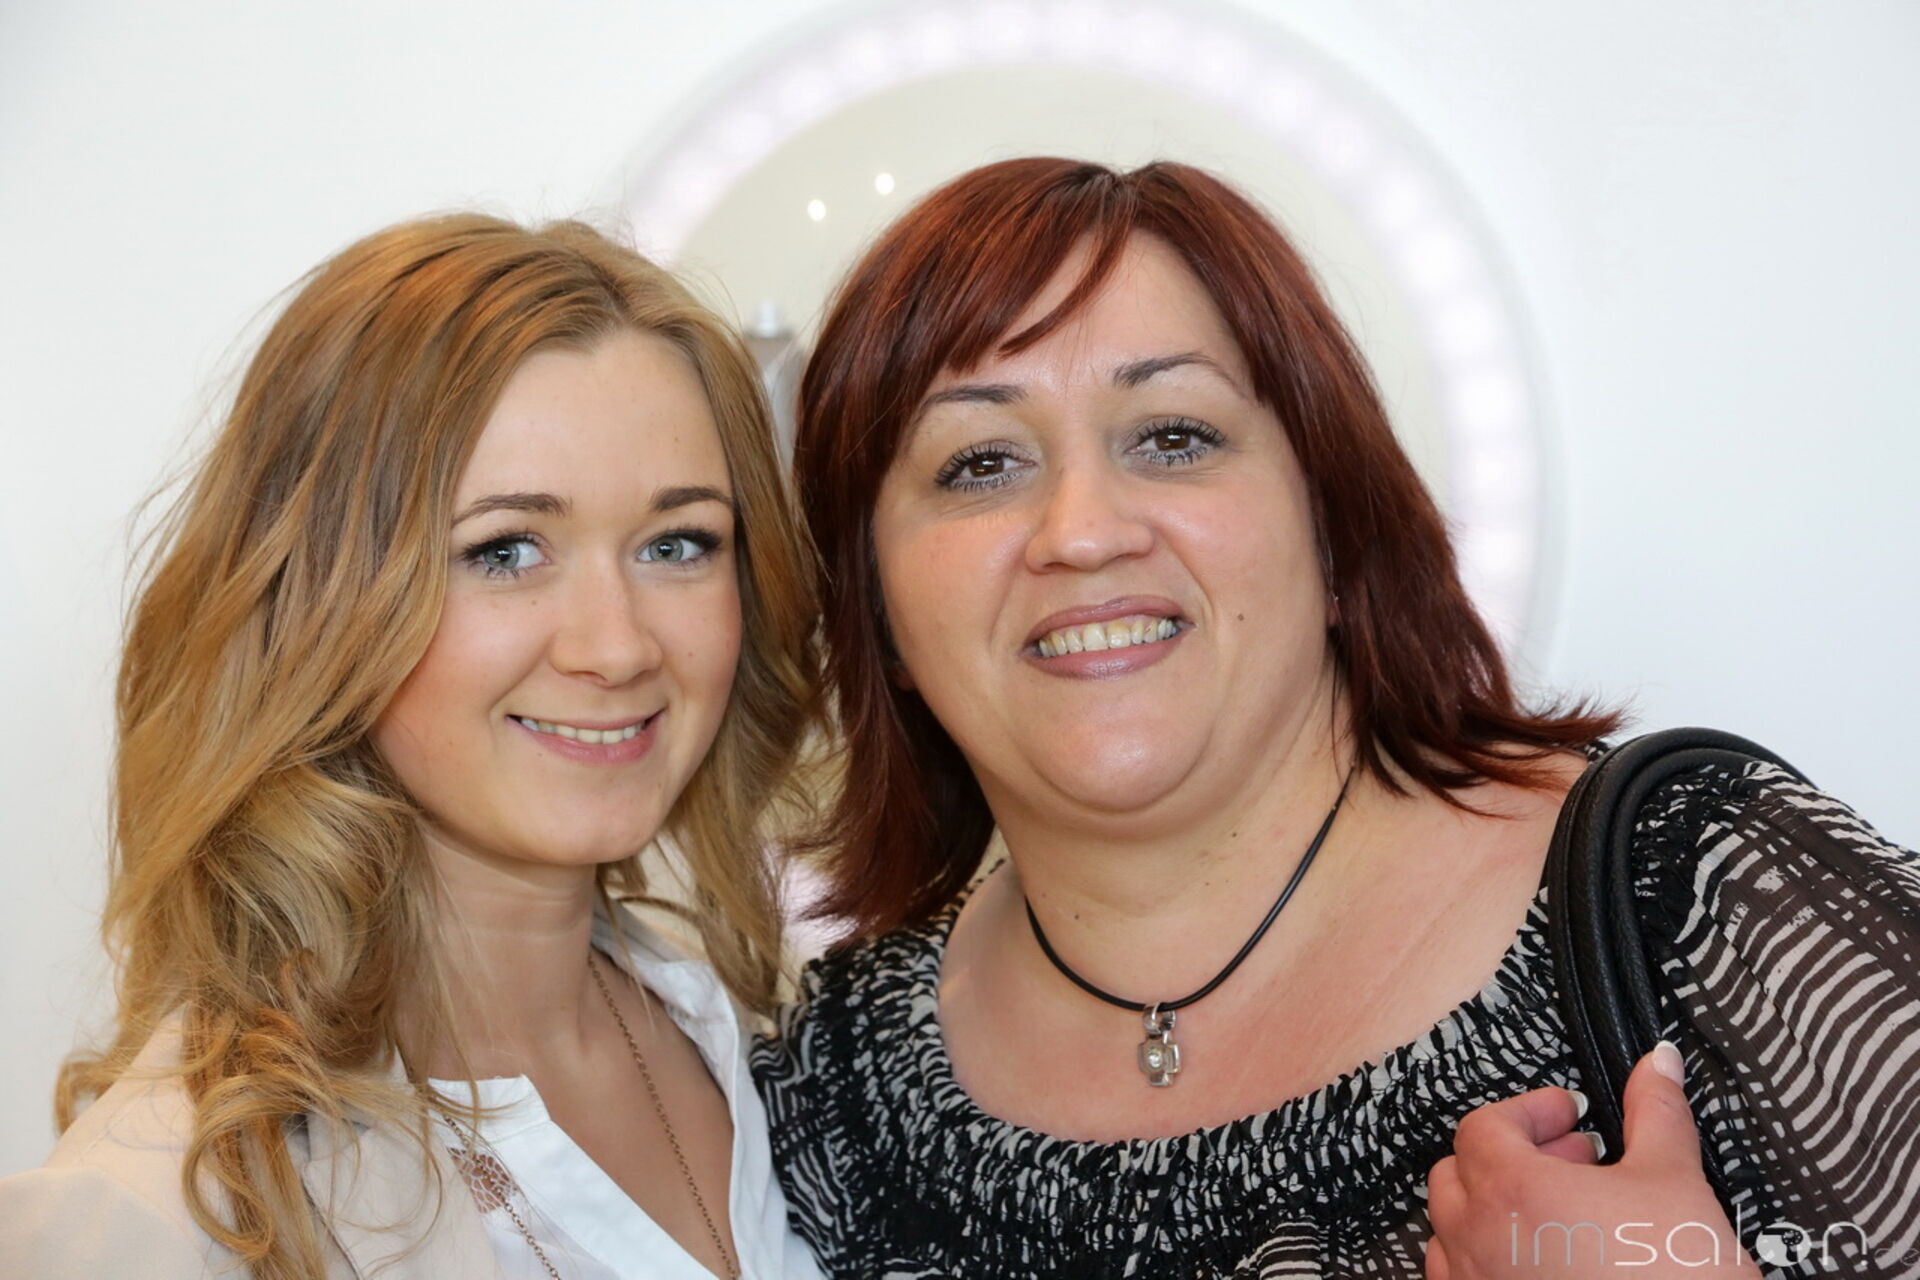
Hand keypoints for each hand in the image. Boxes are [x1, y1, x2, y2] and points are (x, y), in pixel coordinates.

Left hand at [1424, 1041, 1760, 1277]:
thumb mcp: (1675, 1183)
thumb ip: (1656, 1114)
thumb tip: (1658, 1064)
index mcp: (1511, 1192)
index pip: (1483, 1126)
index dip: (1529, 1111)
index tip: (1572, 1116)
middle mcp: (1475, 1240)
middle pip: (1459, 1172)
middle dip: (1513, 1155)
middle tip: (1576, 1160)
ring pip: (1452, 1229)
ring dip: (1496, 1209)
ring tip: (1563, 1213)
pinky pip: (1460, 1279)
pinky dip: (1490, 1259)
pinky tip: (1549, 1261)